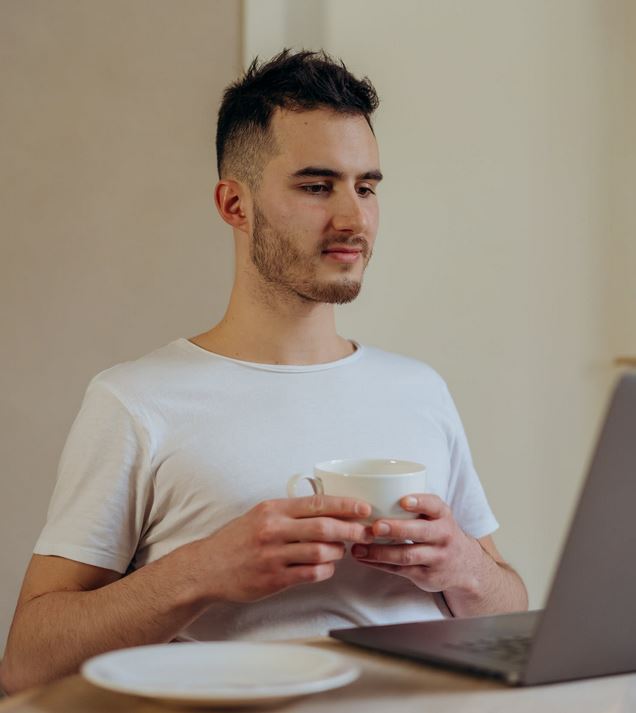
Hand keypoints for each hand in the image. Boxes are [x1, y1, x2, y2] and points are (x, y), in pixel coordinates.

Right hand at [187, 495, 372, 603]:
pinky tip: (326, 567)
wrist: (207, 568)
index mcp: (272, 509)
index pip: (317, 503)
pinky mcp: (273, 578)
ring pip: (321, 552)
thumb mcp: (260, 515)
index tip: (363, 508)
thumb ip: (290, 512)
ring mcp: (273, 555)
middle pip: (324, 527)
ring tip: (340, 551)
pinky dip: (325, 570)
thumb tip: (327, 509)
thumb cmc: (237, 540)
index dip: (345, 505)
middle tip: (364, 532)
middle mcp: (273, 529)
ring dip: (338, 552)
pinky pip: (311, 573)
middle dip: (351, 529)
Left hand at [351, 493, 483, 593]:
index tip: (403, 501)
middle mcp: (443, 536)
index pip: (434, 506)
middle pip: (420, 532)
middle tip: (376, 527)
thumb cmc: (439, 532)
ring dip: (380, 552)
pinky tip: (363, 558)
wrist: (466, 566)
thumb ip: (416, 506)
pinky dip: (379, 564)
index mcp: (443, 515)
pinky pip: (400, 570)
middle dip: (397, 529)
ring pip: (407, 555)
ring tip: (357, 547)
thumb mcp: (437, 516)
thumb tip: (373, 491)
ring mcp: (436, 558)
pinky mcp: (426, 576)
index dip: (419, 502)